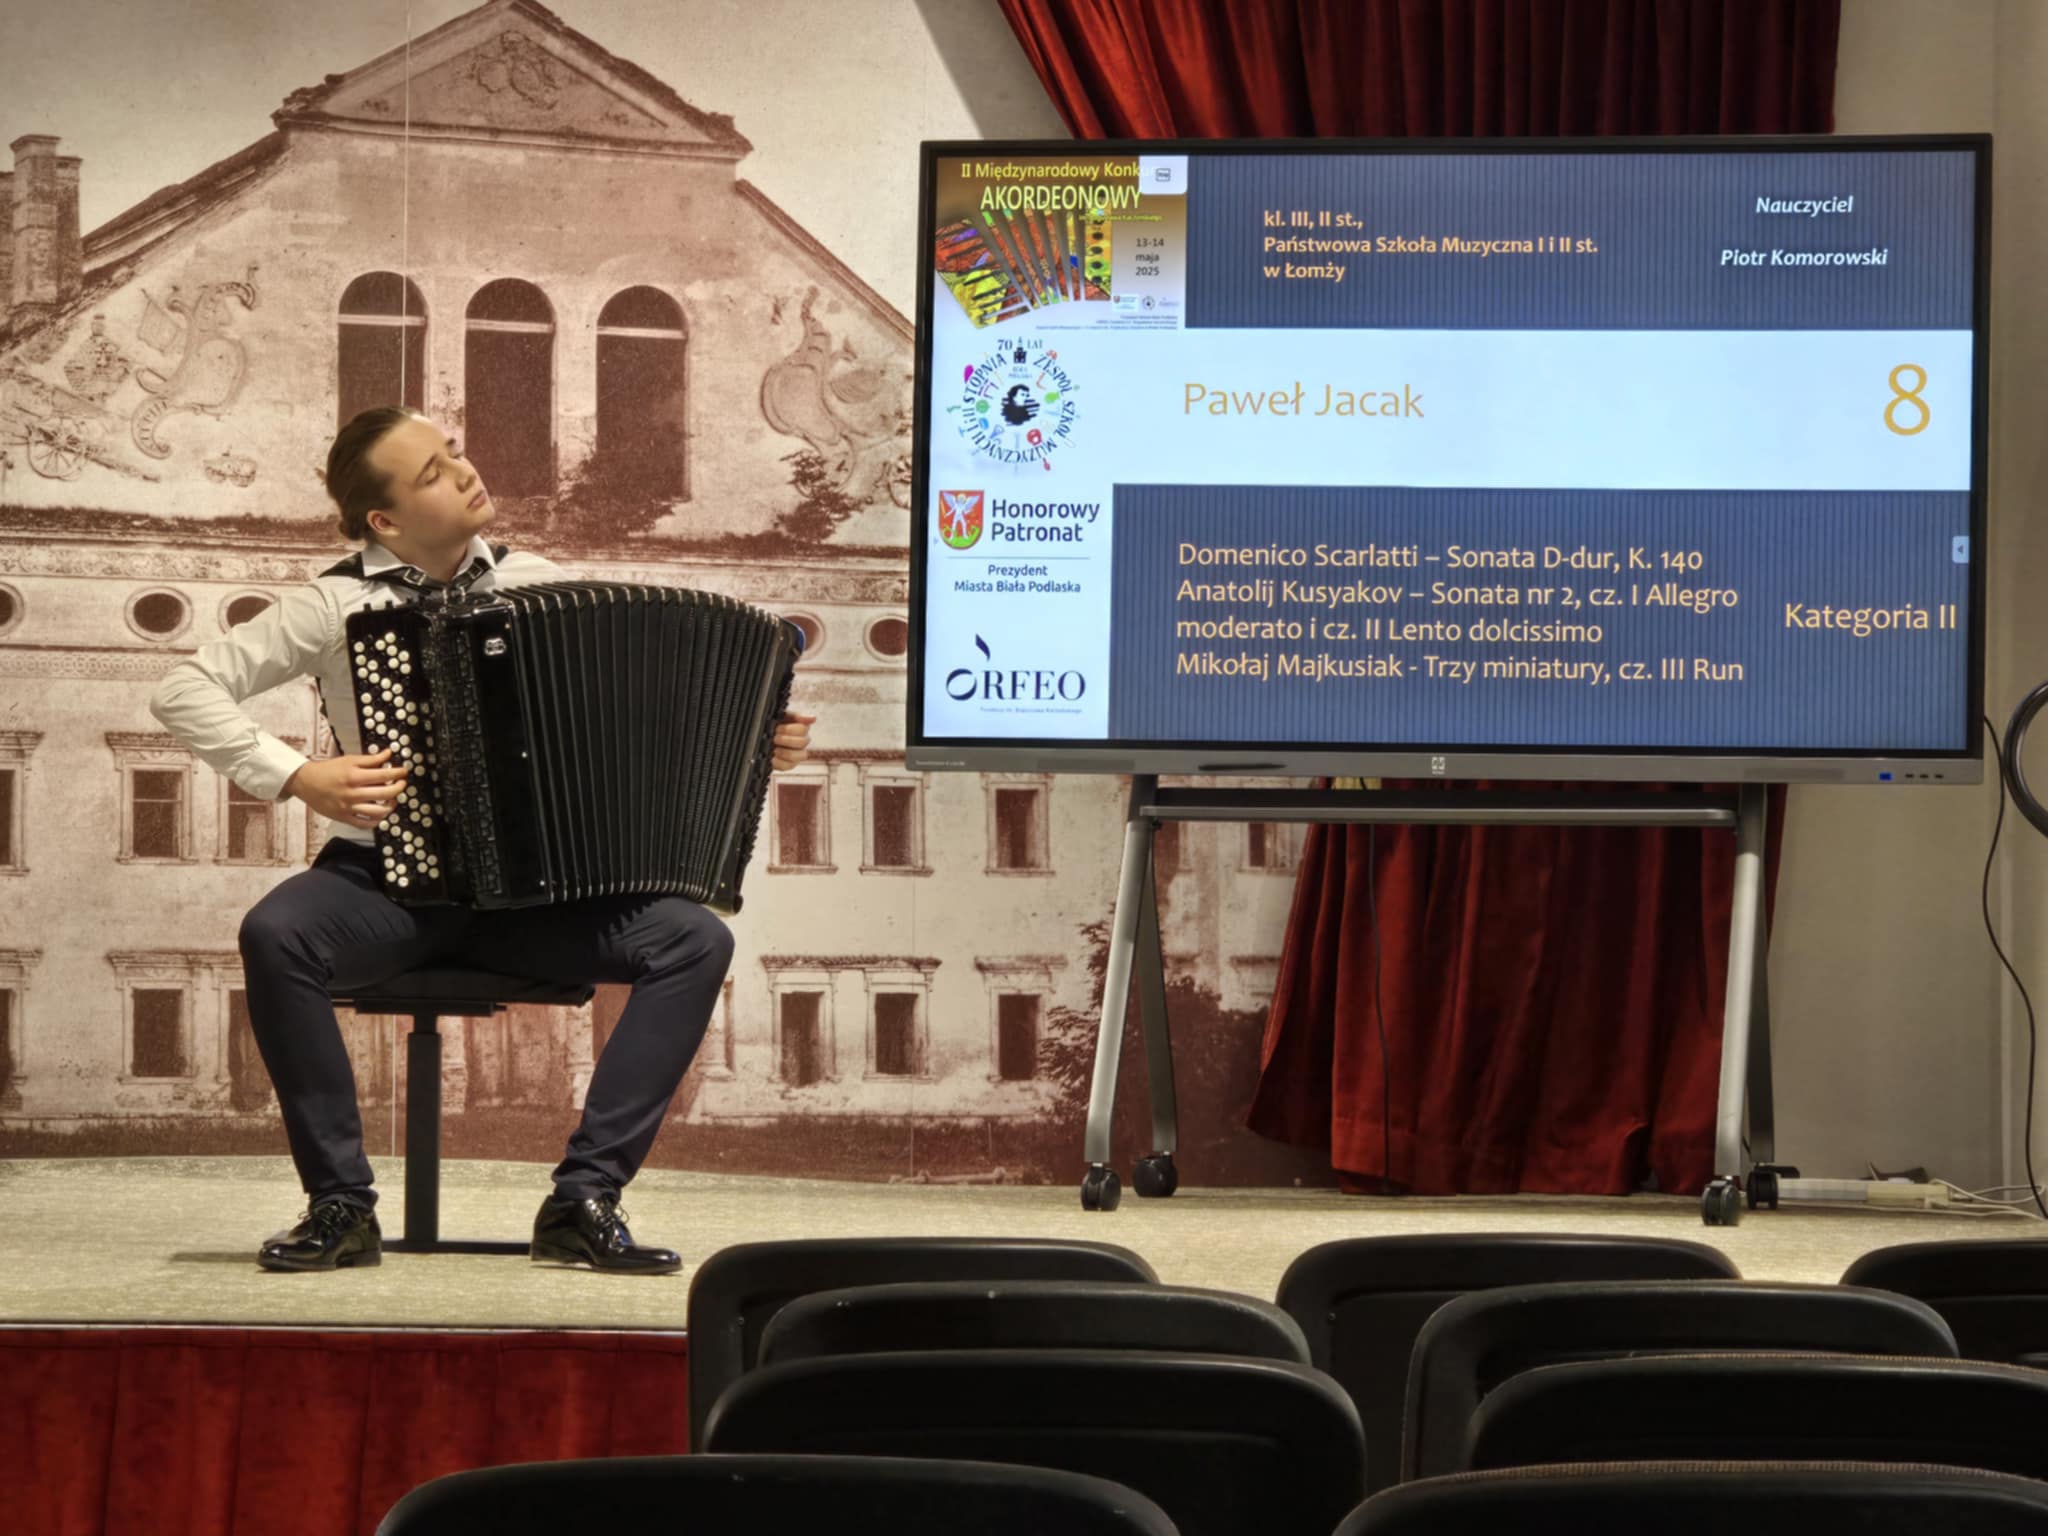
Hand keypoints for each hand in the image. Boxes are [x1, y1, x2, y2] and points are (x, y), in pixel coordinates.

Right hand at [283, 748, 408, 829]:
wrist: (305, 782)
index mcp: (353, 777)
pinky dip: (377, 821)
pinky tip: (381, 813)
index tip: (404, 772)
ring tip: (393, 799)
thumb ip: (370, 759)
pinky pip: (365, 824)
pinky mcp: (343, 818)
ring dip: (390, 806)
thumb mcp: (349, 760)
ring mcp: (348, 808)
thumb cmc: (328, 770)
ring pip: (378, 812)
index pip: (384, 776)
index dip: (398, 774)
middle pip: (385, 794)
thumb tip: (388, 754)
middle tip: (402, 784)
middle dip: (399, 788)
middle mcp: (352, 793)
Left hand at [772, 710, 814, 770]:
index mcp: (802, 729)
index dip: (790, 729)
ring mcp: (798, 754)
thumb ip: (796, 716)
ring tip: (774, 749)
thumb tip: (813, 718)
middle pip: (803, 742)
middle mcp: (802, 742)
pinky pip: (788, 766)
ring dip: (786, 752)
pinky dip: (779, 762)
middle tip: (775, 738)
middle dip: (787, 740)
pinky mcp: (790, 764)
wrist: (762, 737)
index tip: (778, 728)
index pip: (803, 729)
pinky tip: (772, 758)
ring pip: (800, 756)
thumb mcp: (782, 716)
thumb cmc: (774, 725)